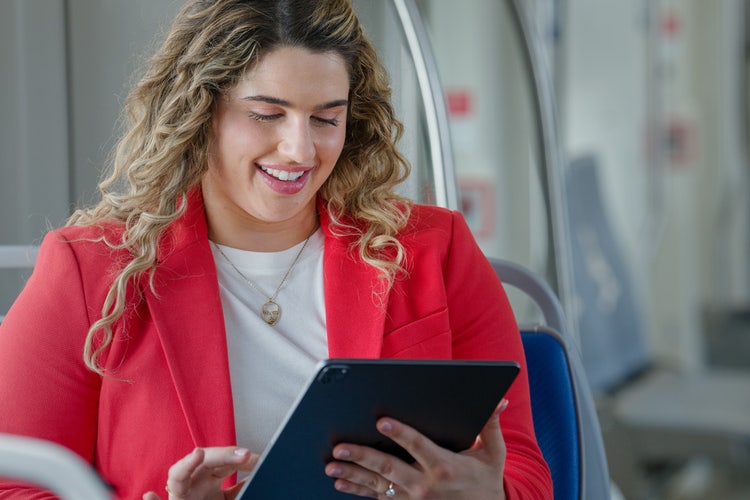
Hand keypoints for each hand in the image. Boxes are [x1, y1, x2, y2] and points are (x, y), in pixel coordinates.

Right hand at [142, 446, 258, 499]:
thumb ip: (239, 488)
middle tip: (244, 455)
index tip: (257, 458)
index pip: (225, 460)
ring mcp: (181, 493)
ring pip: (178, 476)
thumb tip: (261, 473)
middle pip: (206, 461)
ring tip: (198, 455)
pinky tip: (150, 496)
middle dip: (224, 454)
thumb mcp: (228, 497)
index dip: (241, 457)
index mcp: (209, 476)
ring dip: (186, 465)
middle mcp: (194, 480)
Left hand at [325, 399, 509, 498]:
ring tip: (331, 468)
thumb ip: (490, 425)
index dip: (401, 433)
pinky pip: (378, 498)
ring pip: (378, 485)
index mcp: (446, 466)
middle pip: (389, 468)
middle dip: (363, 457)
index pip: (419, 446)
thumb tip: (499, 400)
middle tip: (341, 448)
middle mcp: (426, 485)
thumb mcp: (493, 454)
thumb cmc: (486, 481)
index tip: (382, 422)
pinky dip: (358, 491)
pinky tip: (340, 484)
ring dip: (352, 476)